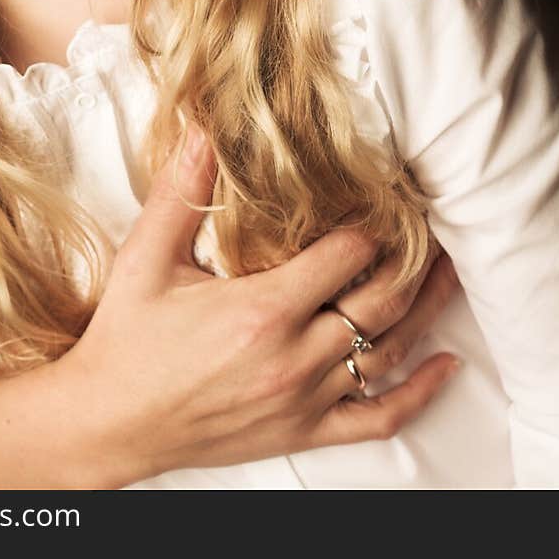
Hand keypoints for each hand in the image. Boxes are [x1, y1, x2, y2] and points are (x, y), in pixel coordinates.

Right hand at [69, 124, 459, 485]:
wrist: (108, 422)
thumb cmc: (128, 338)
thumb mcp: (148, 255)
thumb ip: (182, 189)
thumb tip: (205, 126)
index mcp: (262, 308)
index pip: (347, 254)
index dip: (374, 223)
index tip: (387, 197)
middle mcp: (293, 357)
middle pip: (381, 302)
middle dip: (414, 260)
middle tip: (433, 229)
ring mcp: (302, 401)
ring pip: (388, 352)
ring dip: (426, 312)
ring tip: (449, 275)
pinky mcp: (301, 433)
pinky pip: (378, 419)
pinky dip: (419, 392)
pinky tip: (444, 365)